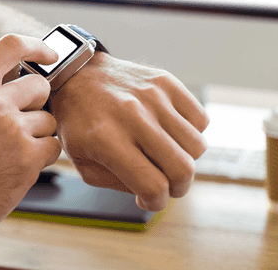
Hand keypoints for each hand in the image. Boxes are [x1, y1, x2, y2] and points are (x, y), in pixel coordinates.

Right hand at [0, 34, 62, 246]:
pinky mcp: (28, 156)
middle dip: (36, 103)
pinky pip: (52, 145)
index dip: (37, 46)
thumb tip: (1, 60)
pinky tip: (17, 165)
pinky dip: (41, 156)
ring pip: (48, 118)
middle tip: (18, 123)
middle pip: (39, 85)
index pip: (11, 45)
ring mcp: (11, 128)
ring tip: (9, 150)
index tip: (48, 54)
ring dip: (37, 134)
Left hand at [50, 53, 208, 210]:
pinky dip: (191, 132)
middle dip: (179, 187)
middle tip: (166, 184)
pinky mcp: (165, 81)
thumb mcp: (82, 161)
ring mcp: (151, 95)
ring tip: (165, 154)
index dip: (157, 202)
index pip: (153, 185)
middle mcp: (131, 115)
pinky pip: (201, 120)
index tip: (149, 200)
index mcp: (105, 138)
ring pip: (196, 146)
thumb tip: (155, 195)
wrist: (75, 74)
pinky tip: (169, 132)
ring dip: (186, 159)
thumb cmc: (78, 123)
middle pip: (182, 169)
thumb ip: (119, 184)